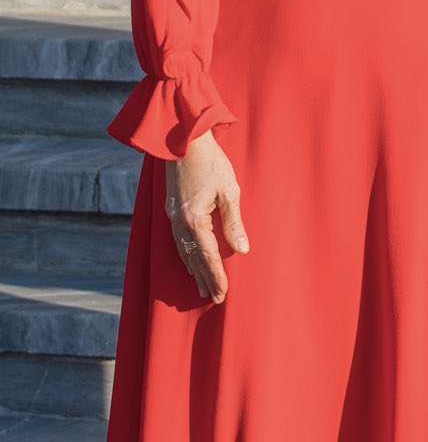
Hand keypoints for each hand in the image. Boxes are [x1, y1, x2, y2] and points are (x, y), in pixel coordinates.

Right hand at [164, 131, 250, 304]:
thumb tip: (242, 249)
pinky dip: (185, 255)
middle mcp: (179, 222)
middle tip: (213, 299)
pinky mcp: (171, 210)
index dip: (216, 276)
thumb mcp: (229, 191)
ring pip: (183, 251)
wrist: (183, 142)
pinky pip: (177, 241)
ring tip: (201, 287)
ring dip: (193, 270)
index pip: (208, 256)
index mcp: (194, 219)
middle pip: (193, 258)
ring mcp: (172, 217)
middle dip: (205, 279)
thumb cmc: (211, 163)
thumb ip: (233, 222)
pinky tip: (190, 262)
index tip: (222, 294)